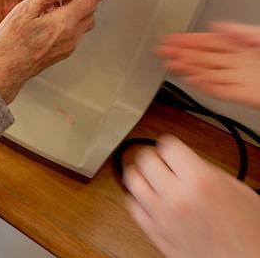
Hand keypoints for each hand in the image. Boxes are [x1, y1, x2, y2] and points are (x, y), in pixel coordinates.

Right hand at [0, 0, 102, 101]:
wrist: (4, 72)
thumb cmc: (9, 44)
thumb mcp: (23, 11)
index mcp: (64, 22)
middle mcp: (71, 36)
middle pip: (91, 11)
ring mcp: (68, 47)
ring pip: (83, 24)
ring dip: (76, 11)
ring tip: (56, 4)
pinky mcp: (61, 53)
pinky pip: (73, 34)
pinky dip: (68, 23)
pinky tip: (49, 19)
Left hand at [124, 135, 259, 257]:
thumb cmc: (251, 235)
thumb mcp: (240, 192)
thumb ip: (209, 171)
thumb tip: (187, 162)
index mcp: (201, 182)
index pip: (167, 146)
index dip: (171, 145)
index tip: (173, 149)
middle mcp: (177, 197)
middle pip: (145, 160)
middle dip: (154, 157)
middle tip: (160, 161)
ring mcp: (163, 217)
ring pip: (132, 182)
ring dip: (141, 175)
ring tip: (149, 176)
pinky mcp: (155, 234)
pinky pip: (133, 209)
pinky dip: (137, 200)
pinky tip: (148, 198)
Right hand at [157, 21, 259, 108]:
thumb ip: (241, 30)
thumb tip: (218, 26)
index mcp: (241, 47)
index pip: (209, 42)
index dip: (189, 40)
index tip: (171, 38)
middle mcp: (237, 63)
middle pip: (202, 58)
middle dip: (180, 53)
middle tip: (161, 51)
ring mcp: (238, 79)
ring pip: (206, 74)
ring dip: (187, 69)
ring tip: (169, 64)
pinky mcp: (241, 96)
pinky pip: (217, 91)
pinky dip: (202, 86)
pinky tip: (189, 80)